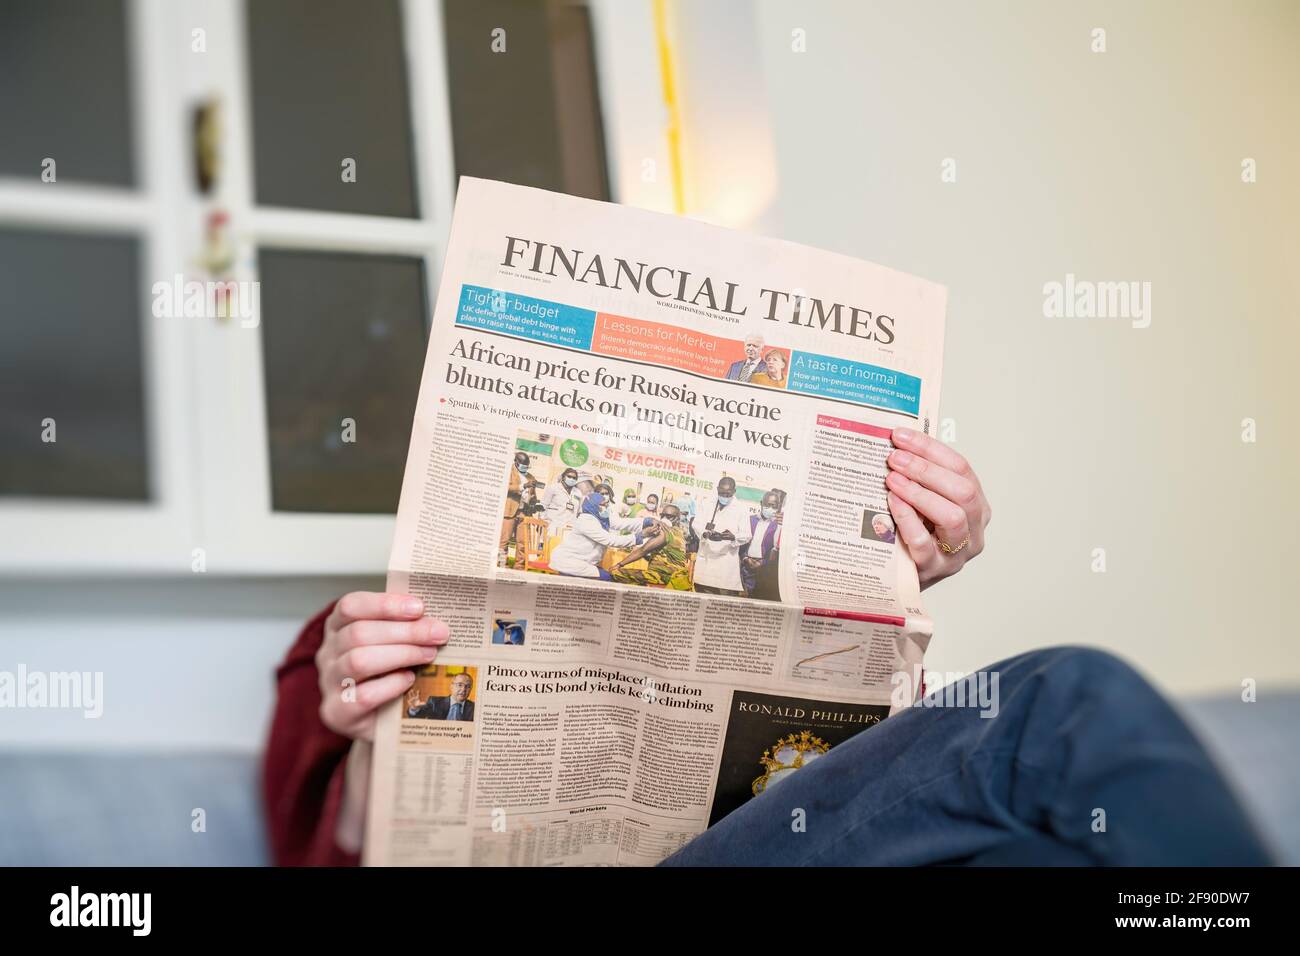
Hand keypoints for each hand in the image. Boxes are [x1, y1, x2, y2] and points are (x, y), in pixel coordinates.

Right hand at [316, 591, 448, 740]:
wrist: (379, 720)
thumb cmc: (388, 671)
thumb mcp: (392, 642)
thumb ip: (405, 625)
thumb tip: (435, 617)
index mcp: (337, 626)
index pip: (351, 606)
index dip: (385, 604)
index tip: (419, 607)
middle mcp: (327, 652)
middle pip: (359, 633)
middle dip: (405, 631)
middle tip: (438, 633)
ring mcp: (329, 683)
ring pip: (358, 661)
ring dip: (401, 654)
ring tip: (429, 654)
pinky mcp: (337, 712)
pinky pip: (364, 695)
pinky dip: (391, 685)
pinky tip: (409, 679)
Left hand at [885, 428, 990, 589]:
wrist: (903, 577)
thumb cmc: (915, 533)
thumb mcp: (925, 503)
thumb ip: (922, 478)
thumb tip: (898, 442)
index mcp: (976, 505)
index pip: (961, 468)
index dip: (931, 449)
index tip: (901, 436)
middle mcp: (974, 528)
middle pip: (962, 491)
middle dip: (926, 469)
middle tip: (894, 458)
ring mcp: (957, 552)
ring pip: (952, 517)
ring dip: (920, 493)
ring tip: (892, 479)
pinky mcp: (935, 570)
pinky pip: (924, 543)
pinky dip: (907, 519)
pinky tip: (891, 503)